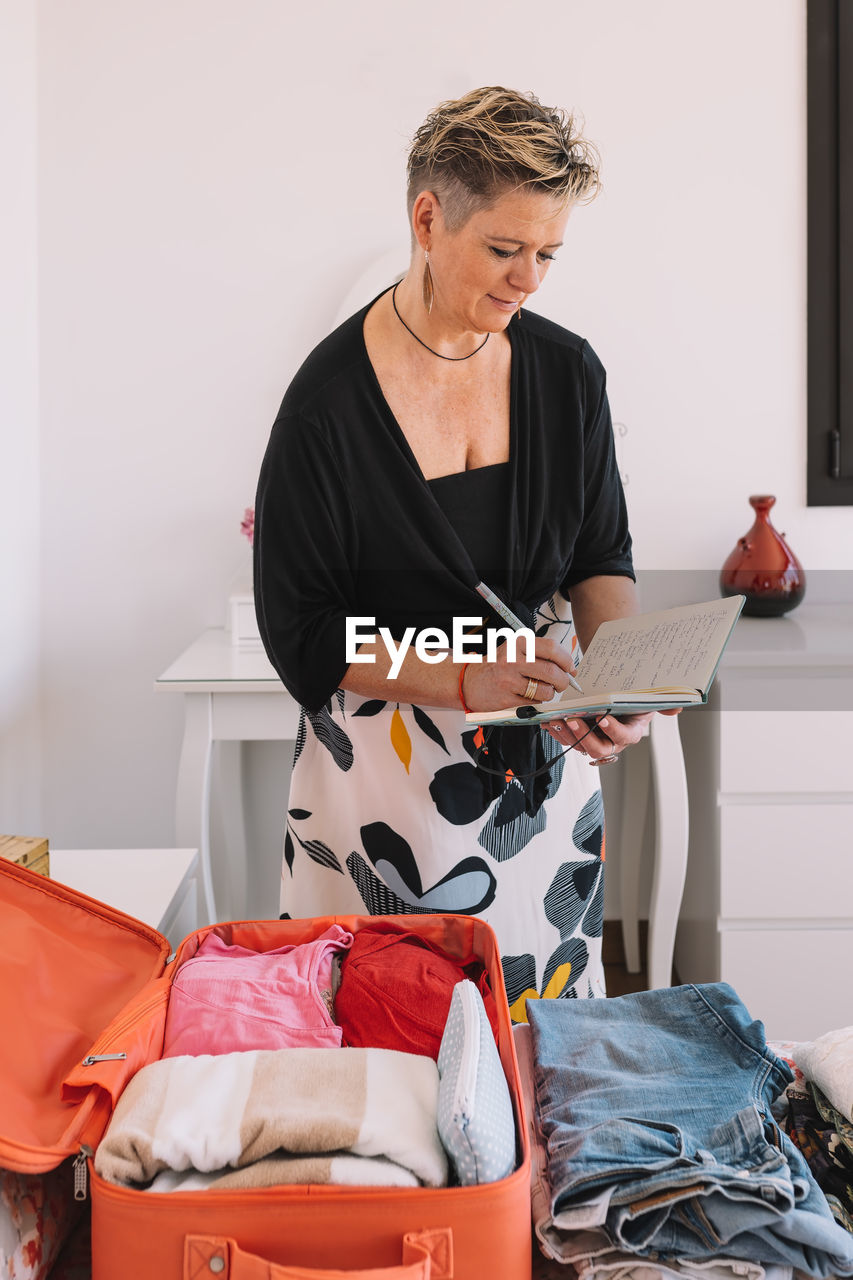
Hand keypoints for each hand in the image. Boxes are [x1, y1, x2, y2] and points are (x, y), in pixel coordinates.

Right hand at [461, 636, 579, 712]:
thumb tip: (567, 666)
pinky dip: (537, 701)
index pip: (552, 648)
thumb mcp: (514, 650)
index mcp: (517, 643)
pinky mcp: (506, 698)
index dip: (566, 660)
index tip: (571, 668)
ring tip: (542, 690)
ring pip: (545, 690)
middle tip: (563, 683)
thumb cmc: (496, 666)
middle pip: (551, 671)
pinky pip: (534, 702)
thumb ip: (539, 654)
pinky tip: (527, 696)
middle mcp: (512, 659)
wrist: (468, 682)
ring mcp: (508, 680)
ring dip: (550, 693)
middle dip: (563, 680)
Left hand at [543, 707, 682, 763]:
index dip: (612, 730)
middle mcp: (612, 741)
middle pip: (598, 748)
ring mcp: (594, 739)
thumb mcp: (649, 698)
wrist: (616, 694)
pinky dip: (557, 731)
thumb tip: (677, 708)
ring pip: (579, 746)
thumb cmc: (632, 698)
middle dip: (584, 736)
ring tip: (558, 719)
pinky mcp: (579, 736)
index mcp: (630, 733)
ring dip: (567, 734)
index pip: (623, 737)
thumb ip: (663, 703)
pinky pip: (566, 739)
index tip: (602, 718)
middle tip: (574, 720)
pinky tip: (550, 721)